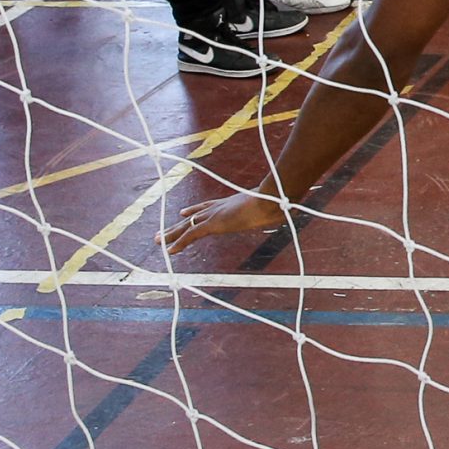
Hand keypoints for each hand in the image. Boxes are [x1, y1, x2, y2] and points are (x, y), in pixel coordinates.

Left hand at [161, 189, 289, 252]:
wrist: (272, 198)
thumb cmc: (278, 201)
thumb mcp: (276, 205)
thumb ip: (277, 208)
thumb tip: (291, 209)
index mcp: (231, 202)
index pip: (207, 206)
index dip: (194, 210)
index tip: (183, 213)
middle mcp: (219, 207)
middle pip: (193, 216)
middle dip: (177, 224)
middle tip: (163, 231)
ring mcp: (215, 215)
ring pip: (187, 226)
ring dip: (172, 234)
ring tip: (158, 240)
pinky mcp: (213, 224)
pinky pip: (191, 235)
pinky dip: (179, 243)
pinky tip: (169, 250)